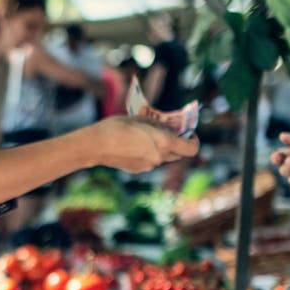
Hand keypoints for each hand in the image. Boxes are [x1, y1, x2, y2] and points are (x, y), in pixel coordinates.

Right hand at [85, 117, 199, 171]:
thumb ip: (159, 125)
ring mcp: (148, 166)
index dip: (193, 140)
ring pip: (162, 157)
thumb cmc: (118, 127)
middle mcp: (159, 157)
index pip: (191, 148)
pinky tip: (132, 146)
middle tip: (169, 133)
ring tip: (145, 137)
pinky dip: (147, 154)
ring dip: (160, 148)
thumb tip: (170, 129)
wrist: (96, 145)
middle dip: (177, 144)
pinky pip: (149, 161)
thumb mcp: (141, 120)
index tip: (188, 132)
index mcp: (164, 142)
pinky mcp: (138, 170)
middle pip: (178, 154)